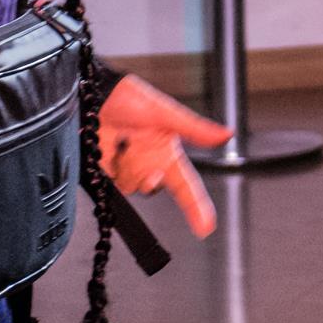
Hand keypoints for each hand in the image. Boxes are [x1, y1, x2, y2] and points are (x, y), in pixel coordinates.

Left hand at [97, 74, 228, 239]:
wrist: (95, 93)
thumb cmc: (131, 97)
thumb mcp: (165, 112)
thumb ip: (195, 128)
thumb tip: (227, 134)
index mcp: (167, 153)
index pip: (186, 187)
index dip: (197, 208)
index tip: (206, 228)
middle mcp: (149, 164)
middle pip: (153, 188)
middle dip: (149, 180)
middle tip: (146, 161)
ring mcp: (128, 168)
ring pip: (131, 187)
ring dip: (128, 170)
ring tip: (124, 143)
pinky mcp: (107, 170)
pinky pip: (111, 184)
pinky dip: (110, 169)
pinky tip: (109, 149)